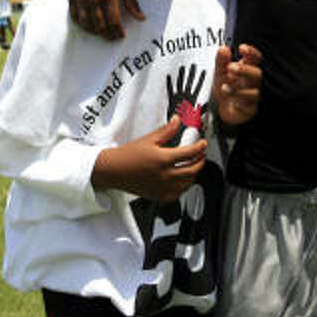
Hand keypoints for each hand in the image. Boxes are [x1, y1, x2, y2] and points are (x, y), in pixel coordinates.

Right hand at [68, 0, 143, 39]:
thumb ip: (132, 4)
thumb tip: (142, 19)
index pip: (113, 21)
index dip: (118, 32)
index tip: (122, 36)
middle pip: (100, 25)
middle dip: (108, 35)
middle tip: (113, 38)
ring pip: (86, 23)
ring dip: (95, 32)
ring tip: (102, 33)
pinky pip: (75, 17)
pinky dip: (82, 25)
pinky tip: (89, 26)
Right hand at [92, 116, 206, 201]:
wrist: (114, 170)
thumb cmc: (127, 156)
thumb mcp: (149, 139)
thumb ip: (166, 130)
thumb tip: (177, 121)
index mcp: (163, 159)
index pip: (190, 153)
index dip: (200, 147)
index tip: (202, 144)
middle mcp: (165, 175)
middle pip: (193, 169)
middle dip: (201, 161)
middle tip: (201, 155)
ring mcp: (162, 187)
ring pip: (188, 183)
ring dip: (195, 174)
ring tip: (194, 166)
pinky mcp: (158, 195)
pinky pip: (178, 194)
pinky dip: (184, 186)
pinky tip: (183, 180)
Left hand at [213, 44, 262, 126]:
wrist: (224, 108)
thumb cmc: (227, 86)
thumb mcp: (220, 72)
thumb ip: (221, 60)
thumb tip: (223, 48)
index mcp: (247, 68)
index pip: (255, 58)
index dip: (251, 52)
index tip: (242, 48)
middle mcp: (252, 81)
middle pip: (257, 74)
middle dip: (245, 70)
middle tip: (231, 67)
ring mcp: (252, 95)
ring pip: (253, 92)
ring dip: (238, 88)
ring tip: (225, 86)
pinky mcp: (249, 108)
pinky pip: (247, 106)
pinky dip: (238, 102)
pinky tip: (230, 99)